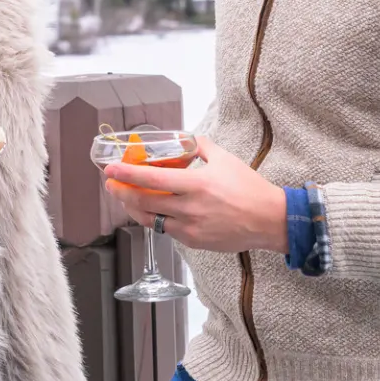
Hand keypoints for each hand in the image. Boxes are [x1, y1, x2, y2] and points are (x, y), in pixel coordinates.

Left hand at [104, 136, 286, 254]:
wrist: (268, 219)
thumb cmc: (249, 188)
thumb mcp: (225, 158)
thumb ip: (200, 146)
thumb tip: (182, 138)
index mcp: (197, 184)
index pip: (153, 180)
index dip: (128, 175)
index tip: (111, 170)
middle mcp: (191, 208)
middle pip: (144, 202)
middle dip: (122, 193)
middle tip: (112, 184)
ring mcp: (191, 228)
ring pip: (151, 220)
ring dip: (134, 208)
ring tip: (127, 198)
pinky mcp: (194, 241)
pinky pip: (167, 230)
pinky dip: (156, 219)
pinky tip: (153, 210)